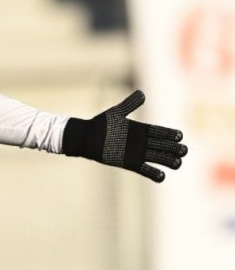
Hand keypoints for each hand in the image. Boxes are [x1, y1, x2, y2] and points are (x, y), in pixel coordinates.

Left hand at [62, 90, 187, 182]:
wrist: (87, 138)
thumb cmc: (101, 124)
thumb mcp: (116, 113)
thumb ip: (129, 104)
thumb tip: (142, 94)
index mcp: (142, 129)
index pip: (161, 132)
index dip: (170, 134)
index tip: (179, 135)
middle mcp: (142, 142)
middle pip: (164, 146)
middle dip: (174, 148)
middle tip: (182, 150)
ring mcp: (137, 154)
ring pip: (159, 158)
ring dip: (169, 161)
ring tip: (177, 163)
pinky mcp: (130, 164)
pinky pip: (145, 170)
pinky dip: (154, 174)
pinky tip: (161, 176)